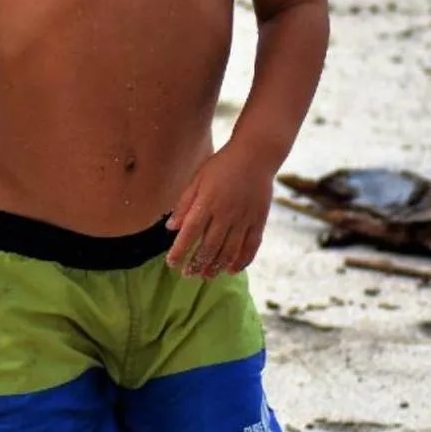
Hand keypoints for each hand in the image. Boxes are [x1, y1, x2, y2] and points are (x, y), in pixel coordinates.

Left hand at [165, 145, 275, 278]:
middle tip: (188, 275)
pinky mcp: (259, 220)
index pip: (190, 233)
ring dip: (216, 267)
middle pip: (210, 246)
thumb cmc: (222, 164)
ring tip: (206, 276)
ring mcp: (244, 218)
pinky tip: (231, 270)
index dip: (180, 251)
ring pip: (229, 251)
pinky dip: (241, 261)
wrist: (256, 155)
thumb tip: (171, 228)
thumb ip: (185, 203)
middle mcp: (226, 213)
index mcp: (207, 202)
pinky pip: (251, 247)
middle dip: (197, 264)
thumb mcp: (197, 178)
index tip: (171, 263)